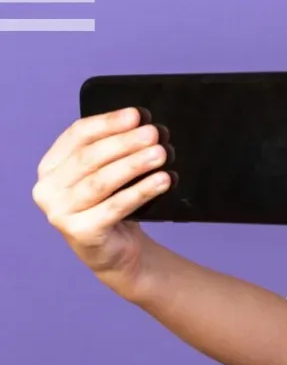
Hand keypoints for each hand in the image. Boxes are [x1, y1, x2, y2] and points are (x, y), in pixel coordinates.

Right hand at [32, 107, 172, 296]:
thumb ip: (114, 151)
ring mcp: (60, 212)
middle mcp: (48, 188)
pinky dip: (141, 191)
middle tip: (154, 133)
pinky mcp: (80, 232)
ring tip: (161, 154)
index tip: (136, 114)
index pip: (77, 135)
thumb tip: (144, 125)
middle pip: (89, 157)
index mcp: (52, 165)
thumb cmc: (112, 203)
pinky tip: (162, 181)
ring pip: (101, 181)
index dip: (108, 123)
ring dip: (134, 164)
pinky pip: (115, 207)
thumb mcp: (108, 173)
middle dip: (125, 142)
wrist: (114, 250)